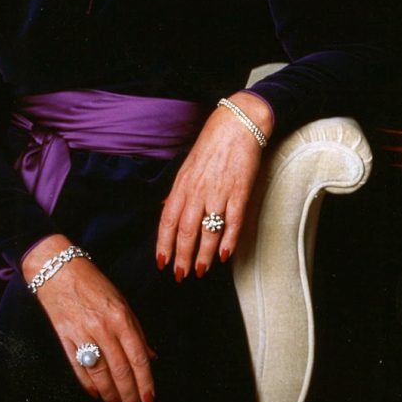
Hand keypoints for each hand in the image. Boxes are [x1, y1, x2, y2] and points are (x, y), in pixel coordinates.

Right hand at [22, 234, 155, 401]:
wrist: (58, 268)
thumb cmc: (92, 282)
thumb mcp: (120, 299)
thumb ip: (135, 329)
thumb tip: (150, 356)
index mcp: (120, 316)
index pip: (137, 357)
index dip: (145, 382)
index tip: (150, 399)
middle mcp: (103, 327)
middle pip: (120, 370)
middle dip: (129, 394)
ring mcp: (82, 333)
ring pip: (100, 374)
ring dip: (111, 394)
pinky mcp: (64, 337)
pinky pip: (79, 368)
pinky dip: (88, 384)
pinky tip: (96, 394)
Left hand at [155, 91, 271, 278]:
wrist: (236, 125)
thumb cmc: (210, 146)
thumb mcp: (187, 167)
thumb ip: (178, 192)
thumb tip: (166, 211)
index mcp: (182, 185)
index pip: (168, 220)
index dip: (164, 244)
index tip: (161, 263)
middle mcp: (198, 191)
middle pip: (186, 231)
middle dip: (182, 257)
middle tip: (181, 275)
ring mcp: (219, 193)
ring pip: (208, 231)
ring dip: (203, 255)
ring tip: (201, 271)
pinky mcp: (239, 192)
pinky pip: (232, 222)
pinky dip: (228, 241)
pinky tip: (224, 256)